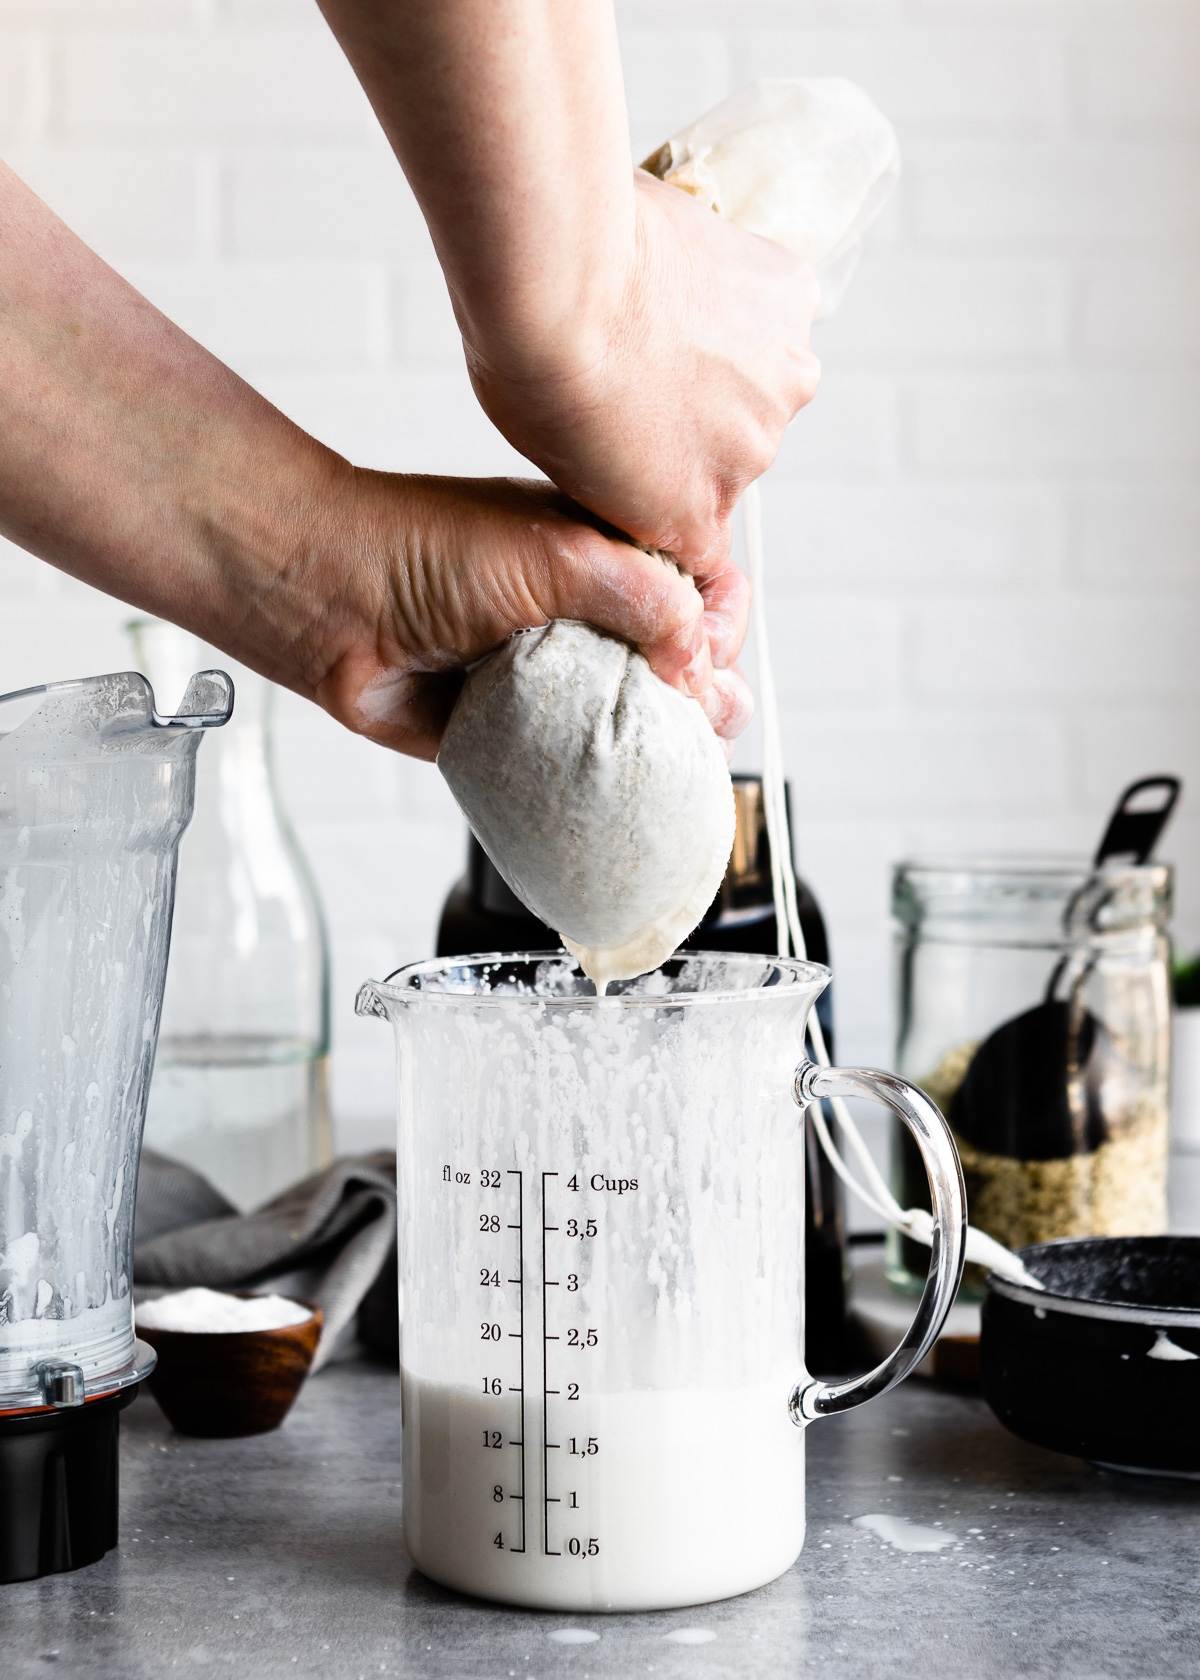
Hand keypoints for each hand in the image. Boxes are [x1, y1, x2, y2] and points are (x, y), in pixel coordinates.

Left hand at [303, 473, 752, 760]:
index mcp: (603, 551)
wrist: (327, 603)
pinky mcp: (519, 726)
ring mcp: (552, 669)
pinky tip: (632, 790)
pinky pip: (575, 760)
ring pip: (633, 715)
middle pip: (677, 660)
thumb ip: (639, 593)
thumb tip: (696, 656)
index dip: (716, 627)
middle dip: (707, 691)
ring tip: (684, 756)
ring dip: (667, 740)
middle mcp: (585, 610)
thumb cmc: (421, 549)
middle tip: (709, 718)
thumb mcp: (552, 551)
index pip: (695, 590)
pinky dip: (605, 778)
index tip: (710, 661)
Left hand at [462, 171, 820, 574]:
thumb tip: (628, 453)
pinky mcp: (796, 304)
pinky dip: (737, 287)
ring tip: (657, 312)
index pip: (703, 526)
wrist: (560, 278)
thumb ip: (618, 479)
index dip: (669, 476)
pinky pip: (773, 302)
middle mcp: (752, 461)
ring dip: (723, 349)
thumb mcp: (560, 462)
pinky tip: (681, 271)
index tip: (641, 441)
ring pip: (759, 371)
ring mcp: (782, 383)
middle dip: (697, 408)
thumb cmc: (535, 364)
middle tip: (639, 362)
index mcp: (691, 519)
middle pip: (734, 441)